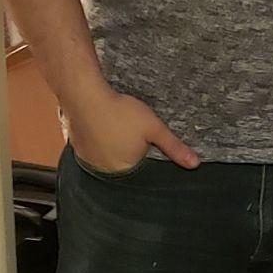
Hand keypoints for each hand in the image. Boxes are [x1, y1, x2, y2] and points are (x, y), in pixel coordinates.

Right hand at [68, 88, 200, 173]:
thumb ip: (174, 147)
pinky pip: (93, 154)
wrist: (85, 97)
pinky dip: (100, 146)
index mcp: (124, 171)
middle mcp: (104, 172)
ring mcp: (89, 162)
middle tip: (129, 138)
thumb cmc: (120, 113)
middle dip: (129, 157)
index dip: (144, 161)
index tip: (143, 148)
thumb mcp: (153, 128)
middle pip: (123, 170)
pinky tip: (104, 132)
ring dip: (113, 152)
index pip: (140, 176)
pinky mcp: (78, 150)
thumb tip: (194, 164)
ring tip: (117, 134)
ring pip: (107, 162)